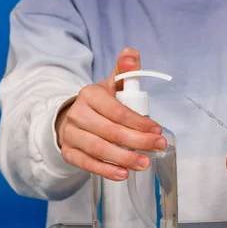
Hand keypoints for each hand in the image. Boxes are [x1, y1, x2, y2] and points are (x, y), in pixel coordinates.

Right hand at [56, 48, 166, 180]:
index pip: (117, 111)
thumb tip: (131, 53)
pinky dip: (105, 170)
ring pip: (99, 149)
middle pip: (110, 132)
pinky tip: (123, 174)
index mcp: (90, 95)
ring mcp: (70, 134)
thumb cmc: (102, 102)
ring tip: (145, 163)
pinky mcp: (68, 152)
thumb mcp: (114, 83)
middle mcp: (78, 114)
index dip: (138, 122)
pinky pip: (86, 164)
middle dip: (137, 141)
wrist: (73, 116)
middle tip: (158, 147)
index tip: (157, 130)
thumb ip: (126, 69)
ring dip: (124, 158)